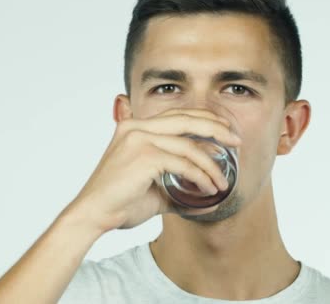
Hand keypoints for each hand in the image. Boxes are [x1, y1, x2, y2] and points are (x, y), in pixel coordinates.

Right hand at [67, 108, 241, 231]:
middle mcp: (136, 128)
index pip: (176, 115)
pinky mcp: (144, 157)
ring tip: (223, 181)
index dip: (203, 119)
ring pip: (189, 146)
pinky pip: (183, 164)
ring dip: (211, 165)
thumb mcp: (153, 188)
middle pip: (186, 119)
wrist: (93, 214)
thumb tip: (203, 195)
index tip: (224, 131)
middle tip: (236, 141)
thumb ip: (175, 183)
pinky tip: (209, 189)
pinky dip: (201, 177)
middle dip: (216, 128)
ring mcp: (139, 139)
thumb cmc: (119, 202)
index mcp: (134, 128)